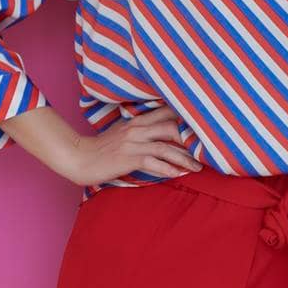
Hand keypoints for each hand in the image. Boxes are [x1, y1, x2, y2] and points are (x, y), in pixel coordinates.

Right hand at [58, 106, 201, 187]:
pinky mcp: (130, 157)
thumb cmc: (103, 149)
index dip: (186, 119)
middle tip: (206, 151)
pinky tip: (180, 174)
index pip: (166, 113)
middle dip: (192, 140)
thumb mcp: (123, 134)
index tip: (202, 128)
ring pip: (167, 147)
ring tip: (198, 167)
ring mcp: (133, 143)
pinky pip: (155, 163)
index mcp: (137, 121)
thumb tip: (163, 137)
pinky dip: (170, 169)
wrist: (81, 158)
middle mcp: (137, 128)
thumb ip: (142, 132)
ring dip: (185, 158)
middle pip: (172, 128)